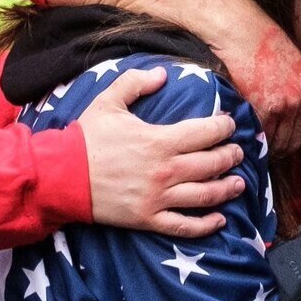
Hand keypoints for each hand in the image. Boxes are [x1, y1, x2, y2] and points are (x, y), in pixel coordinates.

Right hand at [75, 68, 245, 238]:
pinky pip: (185, 226)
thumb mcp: (108, 101)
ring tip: (239, 184)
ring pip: (206, 196)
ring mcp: (159, 197)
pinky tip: (220, 220)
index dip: (224, 127)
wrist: (62, 176)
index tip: (229, 124)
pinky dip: (206, 225)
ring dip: (228, 189)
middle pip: (212, 164)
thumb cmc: (86, 138)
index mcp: (160, 140)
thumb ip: (136, 83)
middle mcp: (166, 170)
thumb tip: (163, 74)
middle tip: (237, 153)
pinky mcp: (148, 219)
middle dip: (231, 157)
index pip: (207, 132)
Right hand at [207, 12, 300, 153]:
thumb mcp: (292, 64)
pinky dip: (253, 139)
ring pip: (279, 141)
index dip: (295, 140)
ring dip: (266, 147)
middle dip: (280, 148)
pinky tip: (244, 137)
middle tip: (264, 150)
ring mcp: (286, 105)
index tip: (282, 144)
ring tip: (253, 146)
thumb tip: (286, 110)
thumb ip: (294, 87)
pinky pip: (262, 134)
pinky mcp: (266, 108)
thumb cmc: (260, 42)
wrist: (242, 31)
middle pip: (295, 140)